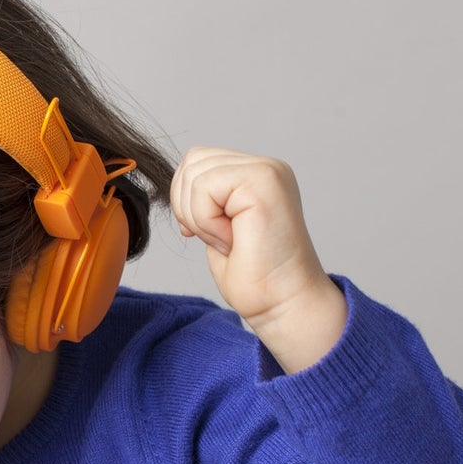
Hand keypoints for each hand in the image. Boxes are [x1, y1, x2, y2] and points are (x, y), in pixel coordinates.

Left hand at [170, 146, 336, 329]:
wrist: (283, 303)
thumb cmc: (256, 276)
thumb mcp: (220, 227)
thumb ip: (207, 198)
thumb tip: (179, 184)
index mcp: (257, 174)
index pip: (197, 161)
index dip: (186, 200)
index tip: (206, 234)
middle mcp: (266, 167)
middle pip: (192, 161)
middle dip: (188, 207)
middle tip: (219, 239)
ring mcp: (267, 170)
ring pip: (195, 173)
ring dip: (199, 217)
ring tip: (228, 240)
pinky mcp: (263, 181)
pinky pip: (204, 187)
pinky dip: (207, 221)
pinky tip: (231, 240)